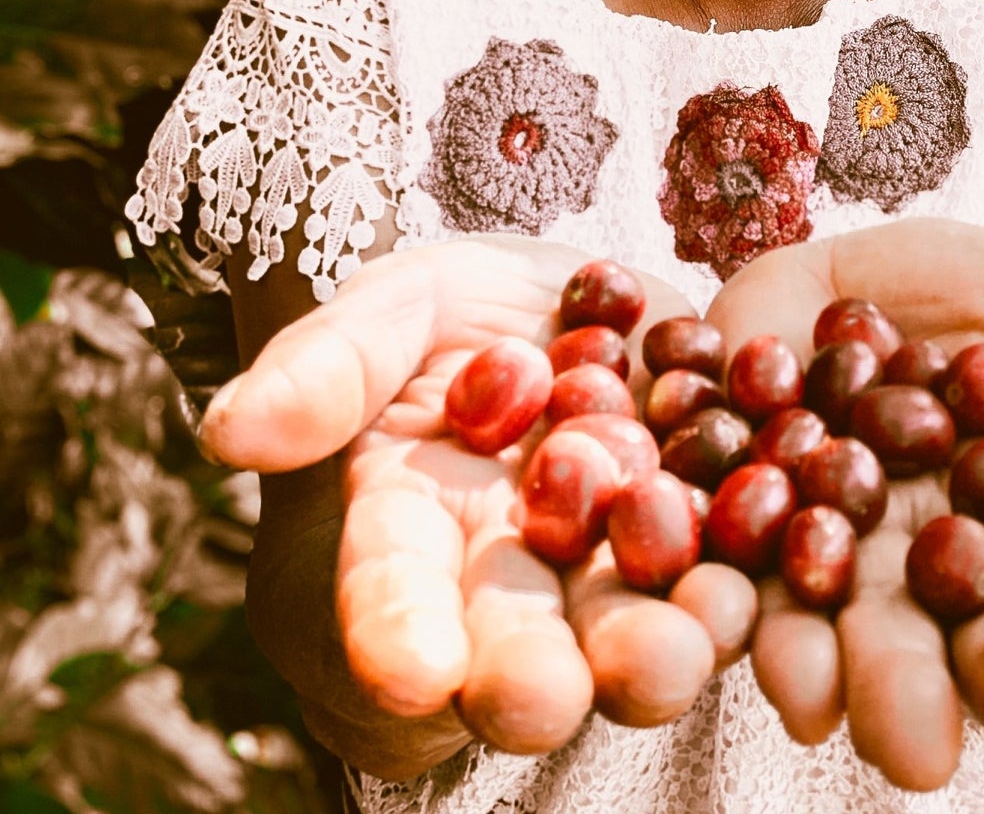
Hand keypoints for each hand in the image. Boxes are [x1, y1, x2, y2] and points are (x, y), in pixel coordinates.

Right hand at [200, 235, 753, 770]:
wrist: (574, 290)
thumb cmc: (455, 309)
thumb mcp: (391, 306)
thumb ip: (326, 364)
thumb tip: (227, 430)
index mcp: (411, 533)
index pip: (389, 594)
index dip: (395, 632)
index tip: (409, 668)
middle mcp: (508, 578)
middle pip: (512, 646)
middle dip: (529, 677)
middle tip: (545, 694)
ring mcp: (610, 570)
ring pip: (626, 632)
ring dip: (654, 649)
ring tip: (681, 643)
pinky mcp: (705, 545)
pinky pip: (726, 581)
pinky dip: (743, 591)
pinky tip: (756, 586)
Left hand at [709, 218, 983, 791]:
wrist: (840, 278)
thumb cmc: (973, 296)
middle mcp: (958, 581)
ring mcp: (855, 577)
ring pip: (871, 654)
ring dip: (874, 682)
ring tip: (881, 710)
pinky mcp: (756, 553)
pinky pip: (755, 603)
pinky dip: (756, 627)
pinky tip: (763, 647)